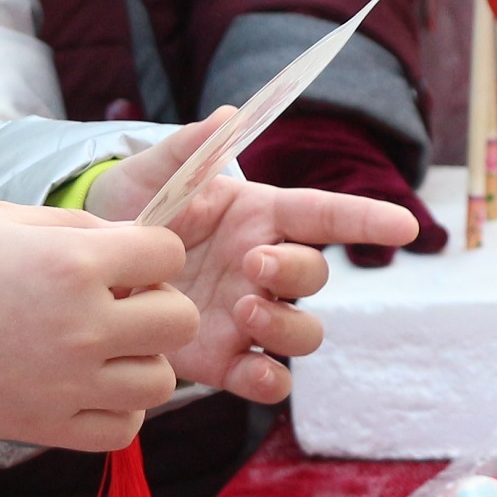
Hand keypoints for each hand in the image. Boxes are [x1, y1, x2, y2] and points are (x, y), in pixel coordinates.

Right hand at [0, 203, 194, 451]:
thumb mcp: (12, 219)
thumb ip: (83, 228)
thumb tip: (134, 244)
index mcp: (74, 263)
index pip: (168, 255)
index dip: (155, 252)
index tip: (129, 258)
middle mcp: (82, 326)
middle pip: (179, 321)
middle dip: (161, 303)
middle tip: (125, 301)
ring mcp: (68, 382)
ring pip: (160, 381)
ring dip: (144, 360)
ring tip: (108, 347)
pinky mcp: (48, 425)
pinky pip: (123, 429)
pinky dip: (120, 409)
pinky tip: (93, 385)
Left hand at [85, 111, 422, 398]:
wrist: (92, 269)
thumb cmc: (135, 209)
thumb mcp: (156, 175)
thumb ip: (191, 149)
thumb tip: (228, 116)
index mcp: (259, 216)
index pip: (325, 215)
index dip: (366, 218)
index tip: (404, 223)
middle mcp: (263, 268)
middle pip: (315, 275)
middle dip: (296, 269)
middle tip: (254, 263)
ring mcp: (248, 316)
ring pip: (303, 330)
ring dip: (285, 323)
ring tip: (242, 309)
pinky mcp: (224, 360)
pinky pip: (268, 379)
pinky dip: (270, 380)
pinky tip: (252, 368)